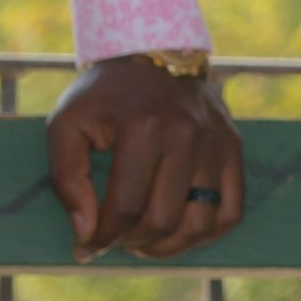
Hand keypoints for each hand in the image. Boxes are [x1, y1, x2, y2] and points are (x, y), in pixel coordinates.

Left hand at [46, 56, 242, 261]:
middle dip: (133, 242)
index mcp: (142, 126)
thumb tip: (85, 233)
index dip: (103, 236)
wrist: (151, 52)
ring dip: (169, 247)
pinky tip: (178, 233)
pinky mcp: (233, 149)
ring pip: (200, 223)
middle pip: (163, 219)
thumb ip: (67, 178)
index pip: (125, 205)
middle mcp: (186, 134)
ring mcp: (215, 143)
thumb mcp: (67, 123)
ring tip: (143, 243)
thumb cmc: (103, 95)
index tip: (86, 247)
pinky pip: (230, 212)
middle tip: (116, 241)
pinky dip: (206, 234)